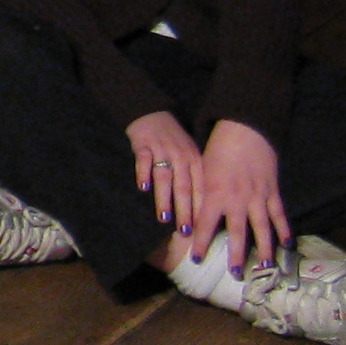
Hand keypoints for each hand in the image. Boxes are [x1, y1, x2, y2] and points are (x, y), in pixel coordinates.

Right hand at [127, 109, 204, 253]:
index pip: (200, 188)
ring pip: (164, 177)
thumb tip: (202, 211)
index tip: (201, 229)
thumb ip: (195, 178)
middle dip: (184, 210)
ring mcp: (162, 150)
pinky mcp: (143, 145)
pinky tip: (143, 187)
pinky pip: (144, 161)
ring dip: (164, 198)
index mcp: (195, 161)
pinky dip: (144, 173)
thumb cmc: (174, 141)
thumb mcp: (191, 155)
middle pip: (183, 187)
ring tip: (164, 217)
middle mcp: (181, 157)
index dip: (200, 209)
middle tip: (185, 230)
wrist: (152, 114)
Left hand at [194, 118, 289, 273]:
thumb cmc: (218, 149)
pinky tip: (287, 245)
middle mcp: (237, 199)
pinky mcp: (273, 191)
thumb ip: (202, 194)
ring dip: (263, 248)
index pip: (205, 224)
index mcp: (215, 193)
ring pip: (262, 228)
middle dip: (235, 254)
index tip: (196, 258)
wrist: (244, 130)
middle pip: (237, 232)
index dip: (200, 242)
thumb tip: (194, 215)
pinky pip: (279, 215)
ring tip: (264, 267)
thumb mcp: (203, 172)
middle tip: (236, 274)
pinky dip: (284, 230)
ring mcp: (258, 196)